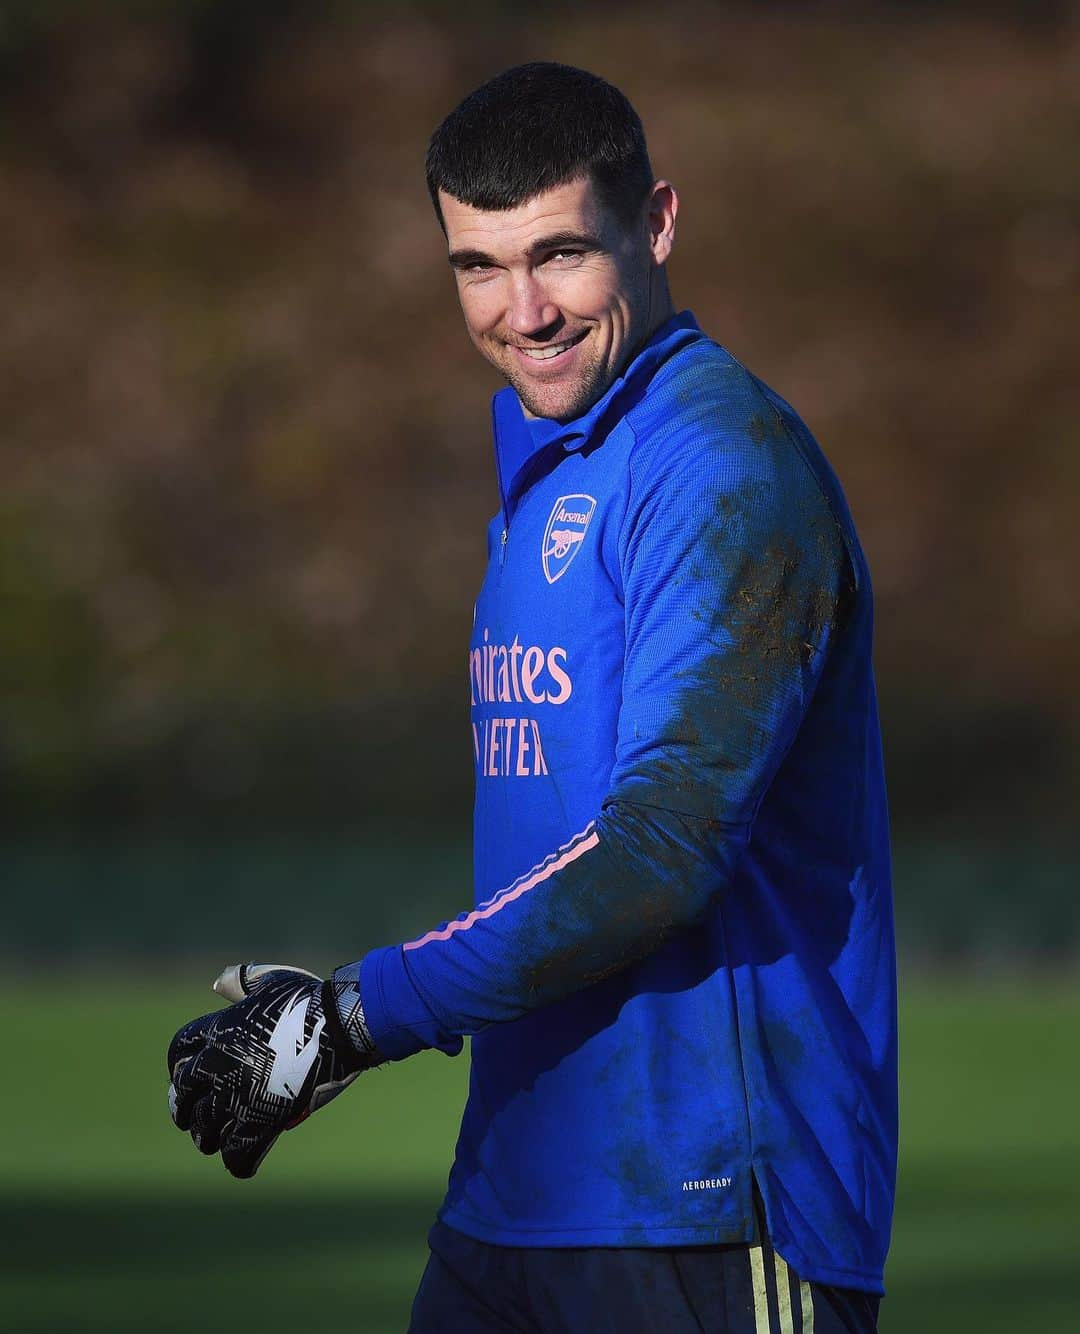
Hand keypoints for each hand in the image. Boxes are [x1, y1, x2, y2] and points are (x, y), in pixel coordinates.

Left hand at [167, 962, 377, 1177]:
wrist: (338, 1027)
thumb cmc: (308, 1000)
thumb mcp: (269, 983)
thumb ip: (242, 983)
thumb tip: (218, 983)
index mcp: (219, 1030)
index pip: (179, 1050)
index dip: (179, 1065)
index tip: (185, 1073)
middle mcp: (219, 1065)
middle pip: (182, 1094)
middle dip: (183, 1107)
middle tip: (190, 1116)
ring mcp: (238, 1095)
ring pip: (204, 1128)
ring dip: (208, 1135)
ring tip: (215, 1140)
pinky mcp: (260, 1121)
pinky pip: (236, 1154)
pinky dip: (238, 1161)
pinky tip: (244, 1161)